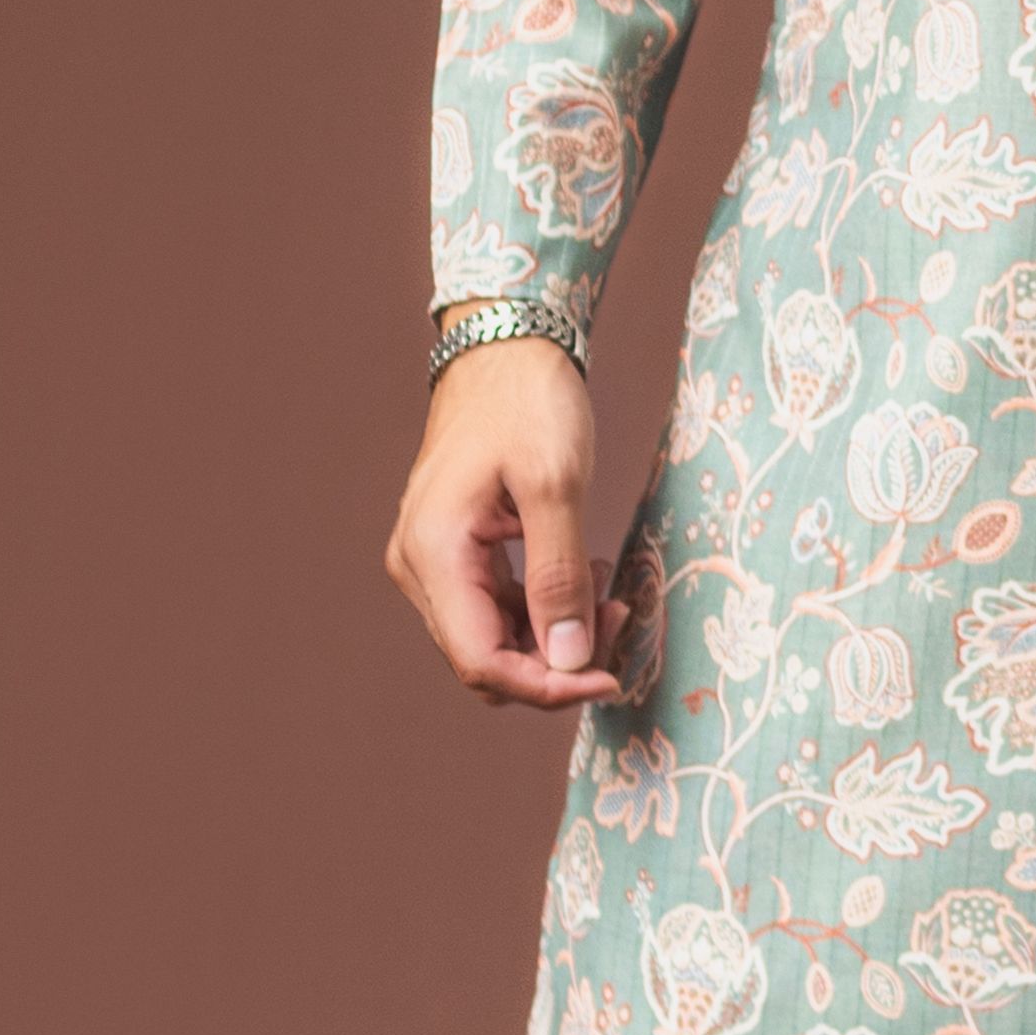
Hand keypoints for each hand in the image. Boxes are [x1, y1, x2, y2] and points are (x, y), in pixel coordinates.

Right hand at [386, 342, 639, 705]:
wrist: (504, 348)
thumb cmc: (527, 402)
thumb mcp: (555, 485)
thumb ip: (559, 578)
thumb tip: (569, 662)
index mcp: (434, 554)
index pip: (482, 663)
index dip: (548, 687)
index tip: (610, 677)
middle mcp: (419, 568)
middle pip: (485, 660)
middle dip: (556, 659)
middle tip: (615, 614)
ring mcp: (431, 561)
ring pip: (492, 640)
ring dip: (554, 634)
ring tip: (604, 589)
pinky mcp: (453, 553)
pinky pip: (494, 610)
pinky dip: (541, 609)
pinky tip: (580, 573)